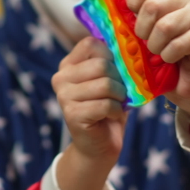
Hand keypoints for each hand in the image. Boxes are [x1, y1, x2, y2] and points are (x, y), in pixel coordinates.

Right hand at [51, 37, 128, 162]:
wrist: (99, 145)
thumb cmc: (108, 108)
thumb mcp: (111, 80)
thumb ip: (113, 62)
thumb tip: (128, 46)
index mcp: (69, 64)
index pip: (90, 44)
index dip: (111, 55)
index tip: (117, 70)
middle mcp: (61, 77)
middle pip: (101, 64)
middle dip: (120, 79)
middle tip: (120, 93)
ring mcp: (64, 96)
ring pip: (106, 84)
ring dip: (120, 97)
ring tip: (116, 105)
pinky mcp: (72, 114)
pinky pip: (106, 105)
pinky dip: (117, 111)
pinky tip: (111, 116)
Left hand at [126, 0, 189, 143]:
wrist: (187, 84)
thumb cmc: (160, 59)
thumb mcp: (139, 37)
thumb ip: (127, 20)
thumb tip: (106, 5)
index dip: (131, 1)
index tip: (132, 19)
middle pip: (152, 5)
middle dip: (142, 31)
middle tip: (146, 44)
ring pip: (165, 26)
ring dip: (156, 47)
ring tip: (159, 54)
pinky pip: (177, 45)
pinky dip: (169, 57)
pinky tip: (171, 60)